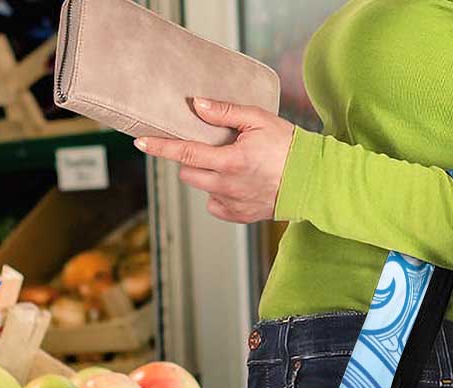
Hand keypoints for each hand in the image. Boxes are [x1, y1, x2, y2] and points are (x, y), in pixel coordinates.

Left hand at [133, 97, 294, 222]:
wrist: (312, 181)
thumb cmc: (288, 146)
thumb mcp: (258, 119)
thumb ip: (224, 112)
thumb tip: (196, 105)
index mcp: (230, 161)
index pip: (185, 153)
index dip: (160, 147)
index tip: (140, 143)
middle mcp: (227, 186)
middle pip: (188, 173)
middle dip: (190, 159)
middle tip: (208, 147)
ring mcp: (232, 204)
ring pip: (202, 188)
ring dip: (206, 175)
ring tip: (229, 164)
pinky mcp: (239, 216)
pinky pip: (215, 205)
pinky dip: (219, 193)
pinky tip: (236, 183)